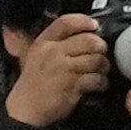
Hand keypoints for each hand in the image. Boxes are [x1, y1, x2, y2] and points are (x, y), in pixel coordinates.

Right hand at [3, 14, 109, 129]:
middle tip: (102, 53)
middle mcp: (54, 53)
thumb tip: (80, 33)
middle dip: (101, 47)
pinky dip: (101, 82)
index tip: (95, 25)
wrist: (26, 108)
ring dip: (104, 66)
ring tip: (101, 70)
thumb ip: (54, 43)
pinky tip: (98, 84)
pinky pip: (96, 79)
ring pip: (96, 60)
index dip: (84, 21)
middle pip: (88, 40)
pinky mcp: (72, 86)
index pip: (66, 22)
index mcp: (44, 42)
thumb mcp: (36, 55)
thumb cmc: (33, 83)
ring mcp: (63, 69)